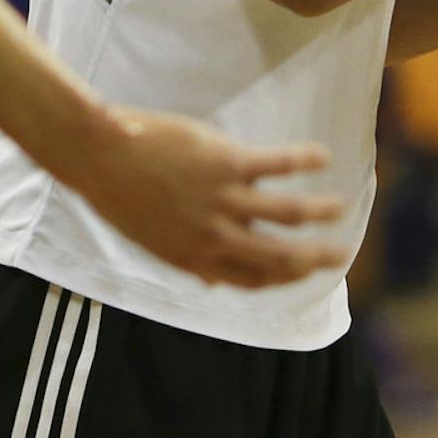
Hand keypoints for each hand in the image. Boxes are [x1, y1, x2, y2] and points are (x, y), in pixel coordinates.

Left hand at [66, 110, 343, 288]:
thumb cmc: (121, 193)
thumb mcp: (153, 241)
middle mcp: (215, 236)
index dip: (285, 279)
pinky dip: (305, 160)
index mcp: (196, 259)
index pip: (254, 281)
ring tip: (340, 206)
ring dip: (322, 211)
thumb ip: (189, 259)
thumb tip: (209, 282)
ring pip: (290, 213)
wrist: (96, 154)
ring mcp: (223, 199)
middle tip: (341, 254)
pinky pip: (279, 163)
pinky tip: (323, 156)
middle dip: (317, 258)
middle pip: (282, 257)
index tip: (304, 272)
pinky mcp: (226, 161)